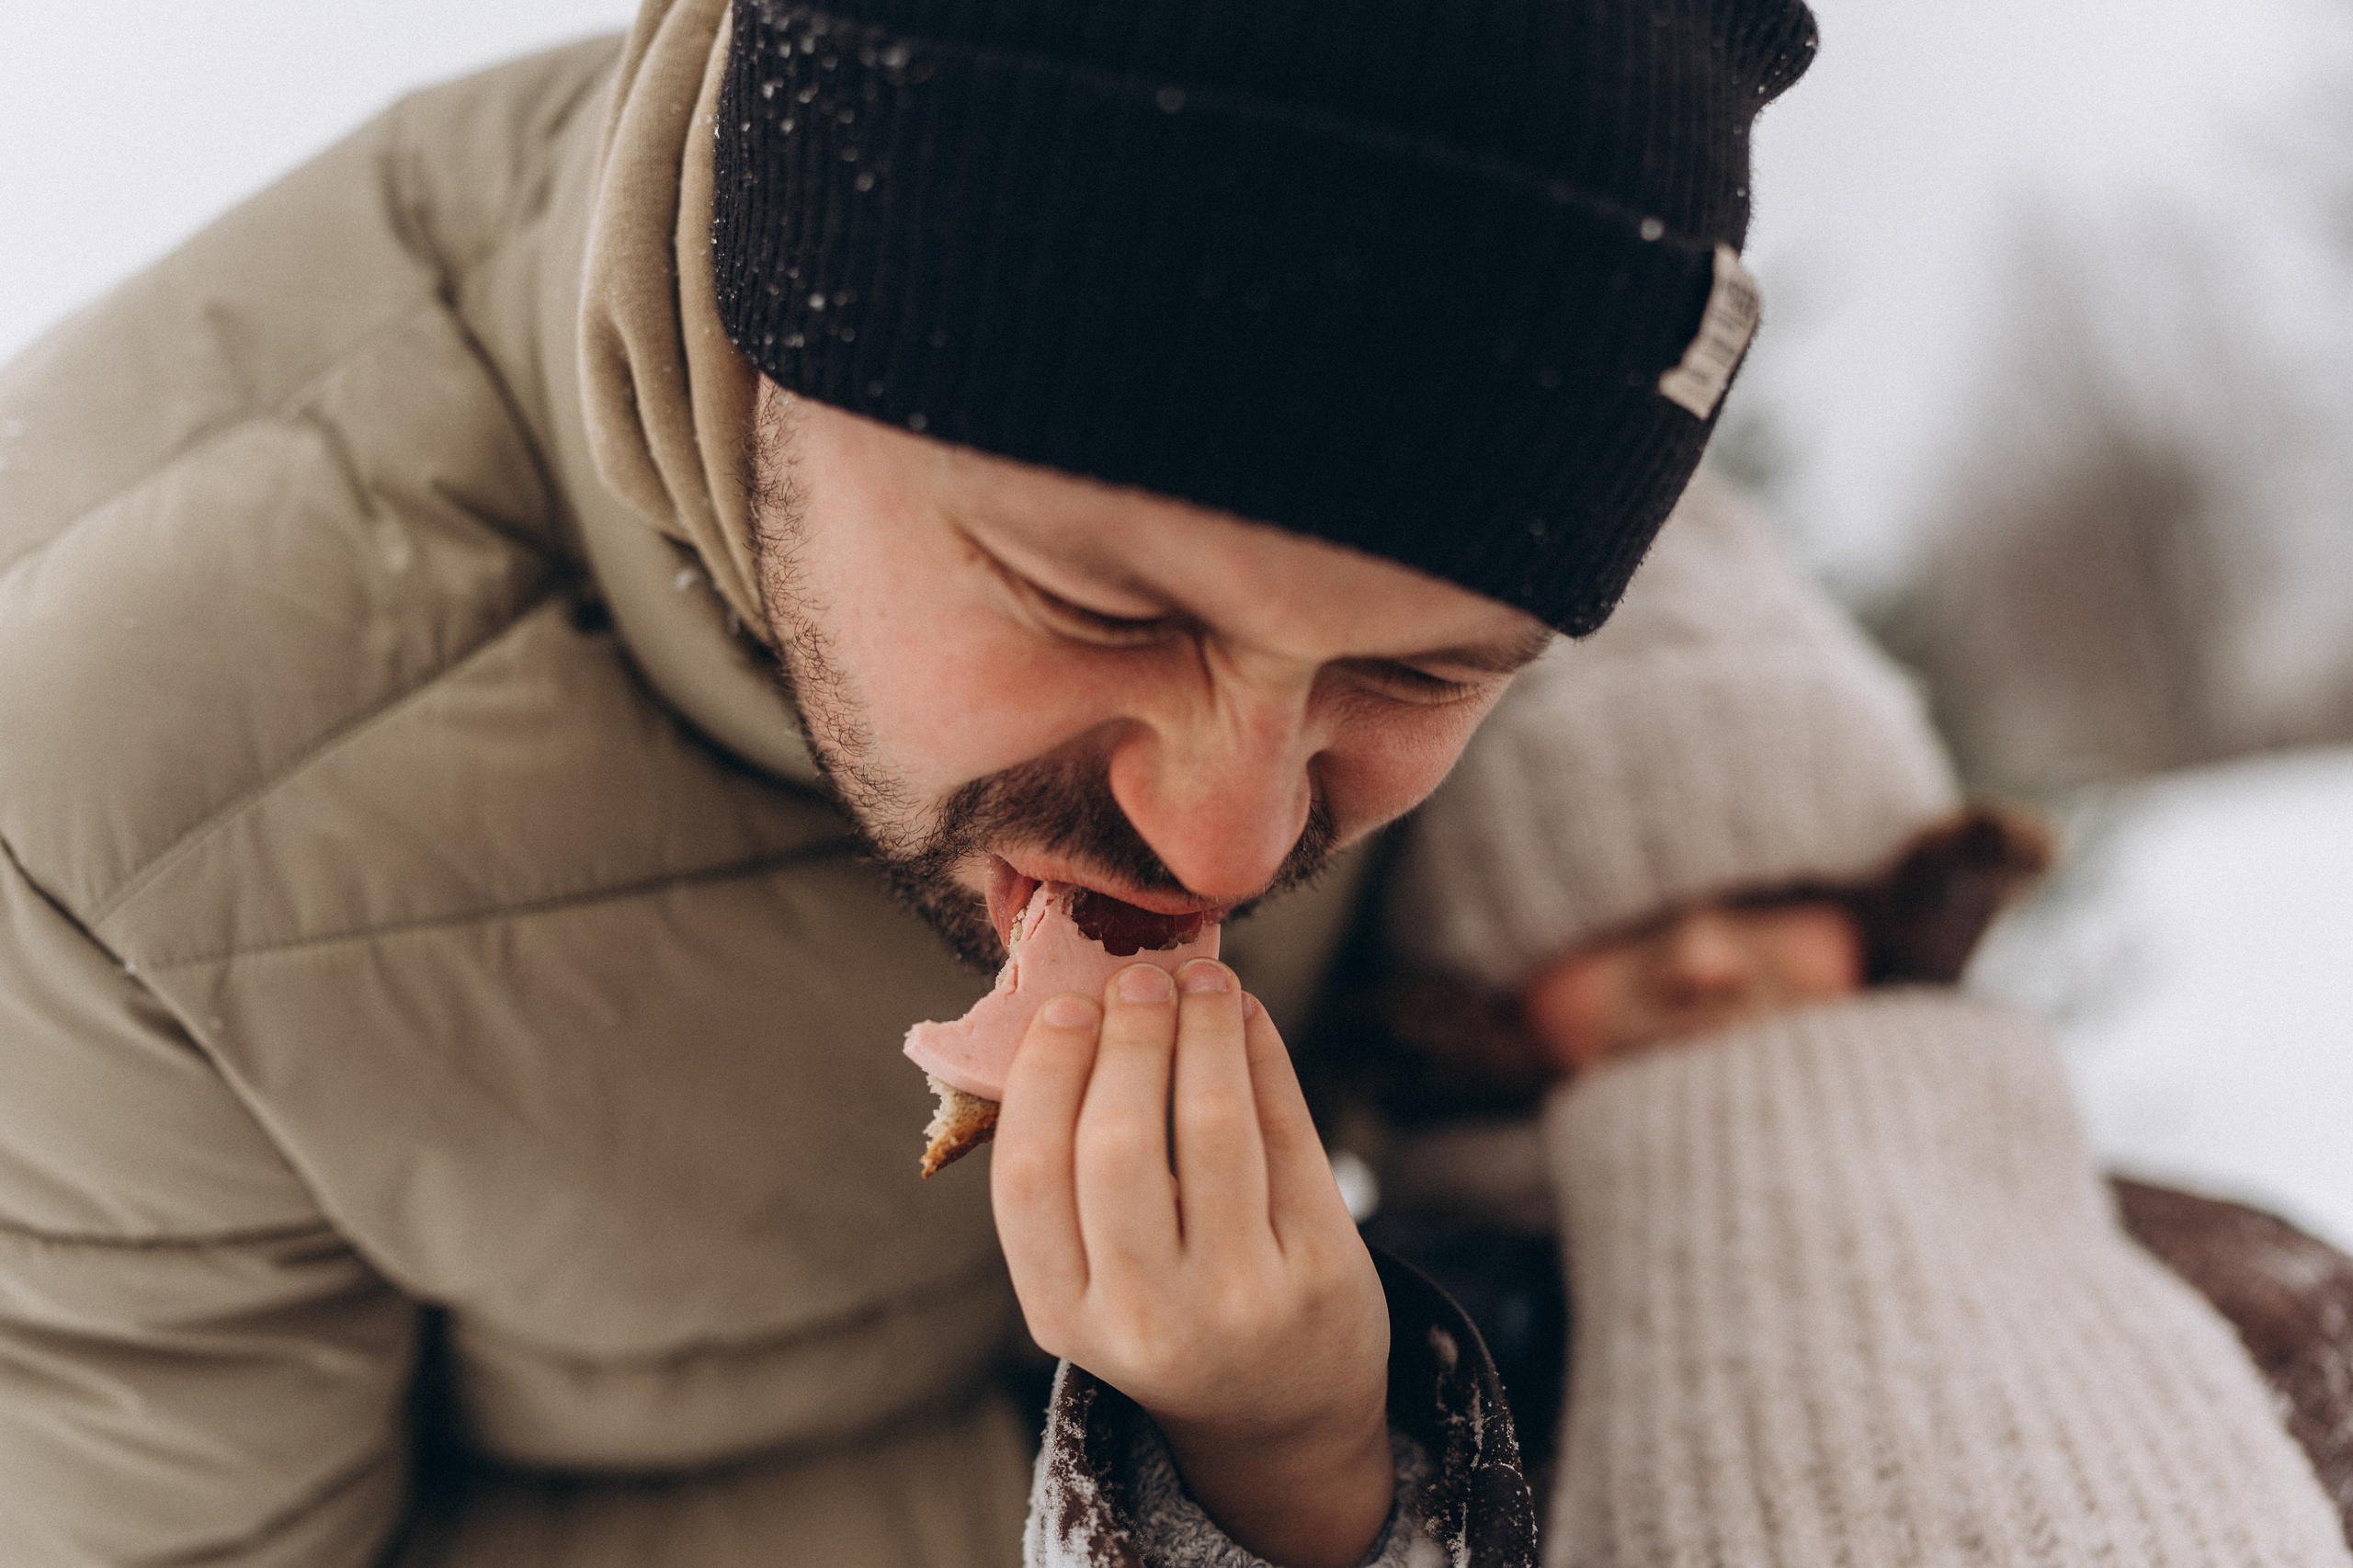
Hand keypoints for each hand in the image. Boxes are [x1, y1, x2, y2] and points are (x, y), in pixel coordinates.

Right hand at [993, 959, 1393, 1567]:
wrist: (1282, 1411)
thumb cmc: (1171, 1310)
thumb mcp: (1097, 1279)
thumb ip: (1074, 1171)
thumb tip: (1082, 1005)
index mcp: (1064, 1315)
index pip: (1032, 1175)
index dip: (1046, 1076)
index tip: (1066, 1009)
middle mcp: (1147, 1317)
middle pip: (1118, 1142)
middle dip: (1127, 1038)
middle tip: (1137, 979)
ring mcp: (1241, 1298)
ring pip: (1212, 1124)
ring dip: (1203, 1028)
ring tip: (1200, 978)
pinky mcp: (1321, 1271)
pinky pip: (1287, 1132)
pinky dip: (1262, 1056)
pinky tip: (1247, 1015)